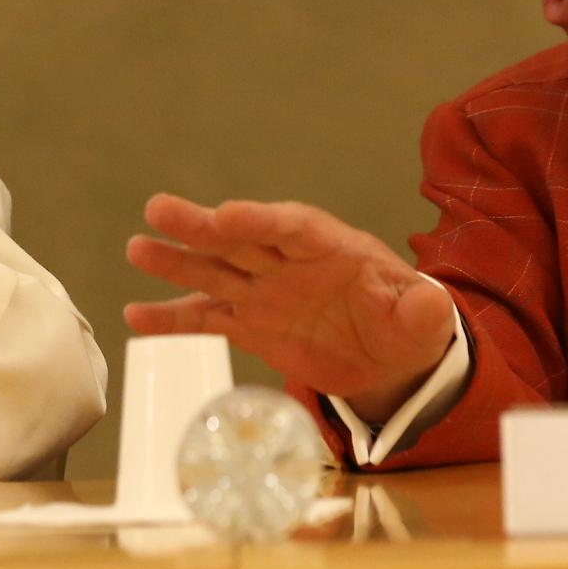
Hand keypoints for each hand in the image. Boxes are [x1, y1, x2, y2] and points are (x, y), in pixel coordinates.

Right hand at [123, 194, 458, 423]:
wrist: (389, 357)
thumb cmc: (407, 324)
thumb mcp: (425, 319)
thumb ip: (422, 309)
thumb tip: (431, 303)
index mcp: (331, 247)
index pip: (292, 226)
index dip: (260, 220)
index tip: (228, 216)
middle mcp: (288, 262)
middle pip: (240, 239)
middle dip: (202, 226)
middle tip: (159, 210)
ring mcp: (265, 292)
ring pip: (214, 271)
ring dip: (176, 261)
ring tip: (137, 249)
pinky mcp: (250, 325)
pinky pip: (207, 319)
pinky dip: (172, 319)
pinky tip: (136, 316)